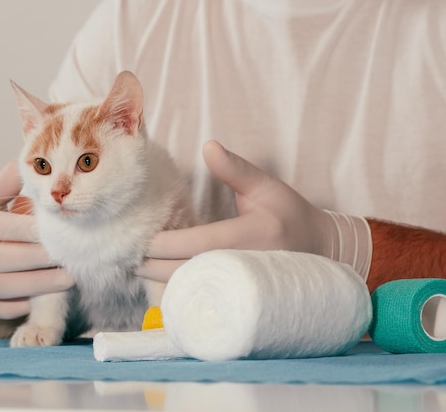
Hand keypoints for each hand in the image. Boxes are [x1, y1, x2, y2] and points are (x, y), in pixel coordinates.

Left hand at [139, 140, 371, 281]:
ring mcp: (243, 289)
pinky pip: (202, 299)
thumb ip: (236, 169)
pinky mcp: (240, 300)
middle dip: (152, 266)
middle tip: (125, 255)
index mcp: (250, 236)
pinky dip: (178, 291)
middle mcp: (245, 267)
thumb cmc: (289, 215)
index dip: (164, 244)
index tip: (139, 239)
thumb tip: (208, 146)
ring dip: (160, 280)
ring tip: (135, 266)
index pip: (197, 244)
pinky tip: (160, 279)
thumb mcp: (267, 187)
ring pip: (191, 291)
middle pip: (186, 273)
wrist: (320, 251)